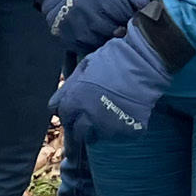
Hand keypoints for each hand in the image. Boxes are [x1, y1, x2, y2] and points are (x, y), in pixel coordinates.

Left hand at [52, 12, 188, 142]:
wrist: (142, 62)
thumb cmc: (112, 59)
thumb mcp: (83, 68)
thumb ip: (67, 89)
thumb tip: (53, 105)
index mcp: (74, 102)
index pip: (65, 119)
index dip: (71, 116)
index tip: (77, 115)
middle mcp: (88, 119)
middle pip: (79, 134)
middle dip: (83, 128)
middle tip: (94, 117)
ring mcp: (108, 128)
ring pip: (100, 136)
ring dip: (102, 129)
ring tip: (112, 112)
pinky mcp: (127, 132)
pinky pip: (121, 136)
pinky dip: (123, 128)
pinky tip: (127, 114)